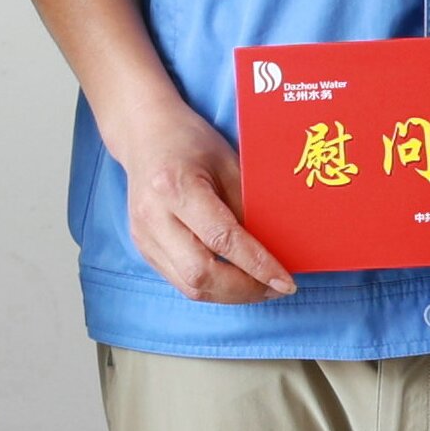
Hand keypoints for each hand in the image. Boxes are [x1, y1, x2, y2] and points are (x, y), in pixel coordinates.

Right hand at [112, 98, 296, 304]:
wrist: (144, 136)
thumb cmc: (190, 142)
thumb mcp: (228, 163)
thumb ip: (247, 207)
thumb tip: (274, 249)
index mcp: (174, 186)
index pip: (221, 238)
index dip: (256, 265)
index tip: (285, 282)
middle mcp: (153, 216)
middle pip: (200, 273)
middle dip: (244, 289)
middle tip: (275, 288)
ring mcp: (144, 236)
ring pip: (189, 286)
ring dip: (230, 294)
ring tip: (259, 287)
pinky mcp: (144, 248)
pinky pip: (181, 281)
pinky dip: (212, 287)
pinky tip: (234, 280)